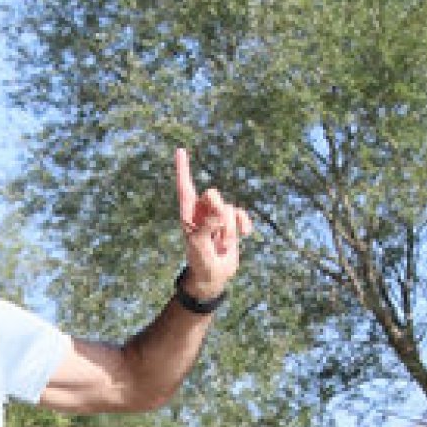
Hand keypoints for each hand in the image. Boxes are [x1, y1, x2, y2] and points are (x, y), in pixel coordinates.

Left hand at [176, 148, 251, 299]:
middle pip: (212, 194)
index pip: (185, 187)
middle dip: (217, 210)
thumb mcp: (198, 244)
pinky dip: (244, 224)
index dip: (183, 169)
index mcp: (188, 214)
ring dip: (227, 229)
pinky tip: (246, 234)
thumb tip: (221, 212)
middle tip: (215, 229)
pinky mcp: (231, 224)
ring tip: (221, 245)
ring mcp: (217, 217)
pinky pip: (241, 214)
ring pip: (228, 208)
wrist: (212, 277)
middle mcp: (202, 212)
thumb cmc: (199, 261)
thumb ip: (207, 225)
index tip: (180, 150)